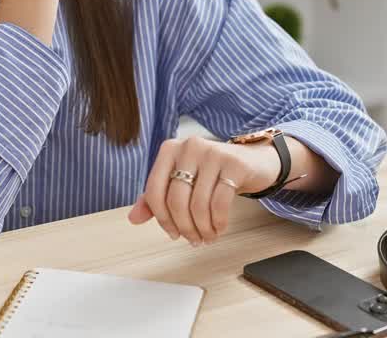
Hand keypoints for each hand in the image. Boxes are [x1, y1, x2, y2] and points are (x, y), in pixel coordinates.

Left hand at [127, 135, 281, 245]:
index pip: (154, 191)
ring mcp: (213, 152)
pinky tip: (219, 228)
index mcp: (170, 149)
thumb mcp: (182, 181)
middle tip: (194, 240)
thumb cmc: (211, 175)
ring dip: (203, 229)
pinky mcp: (234, 163)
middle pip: (176, 200)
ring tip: (208, 236)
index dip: (162, 219)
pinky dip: (218, 222)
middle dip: (185, 227)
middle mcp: (189, 147)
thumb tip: (133, 218)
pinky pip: (220, 203)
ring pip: (198, 204)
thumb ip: (156, 198)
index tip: (173, 234)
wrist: (252, 161)